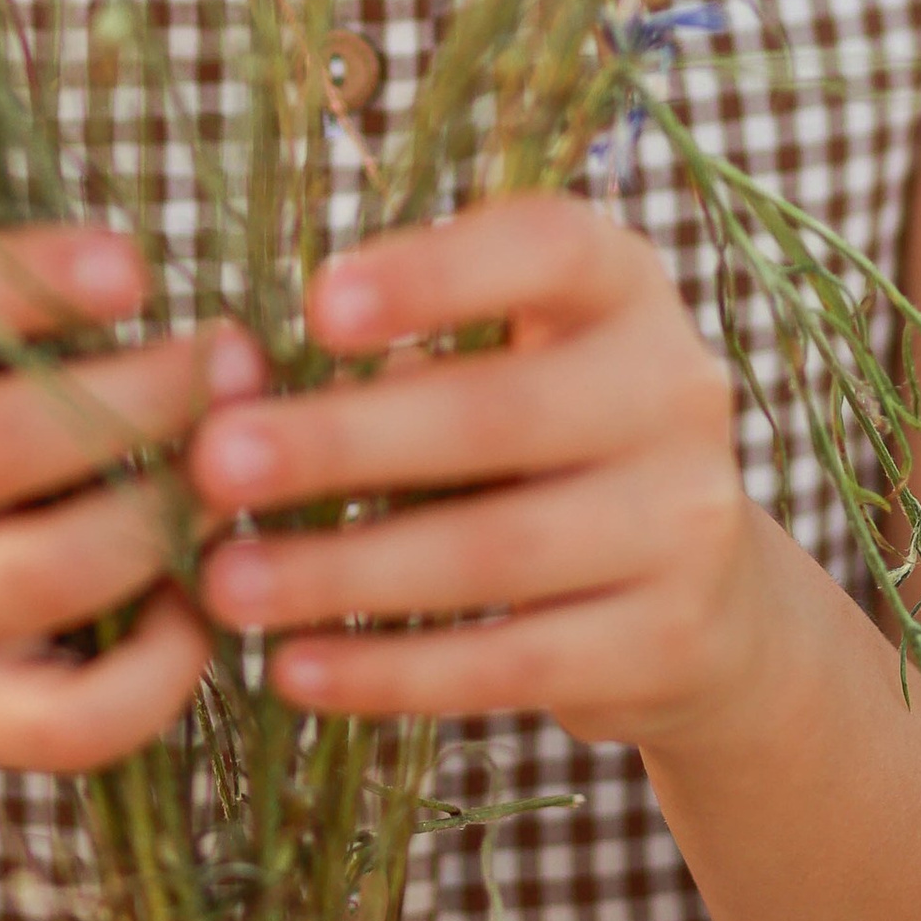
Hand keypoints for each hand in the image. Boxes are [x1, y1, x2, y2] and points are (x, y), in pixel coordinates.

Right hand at [0, 223, 262, 775]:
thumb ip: (38, 304)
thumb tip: (192, 305)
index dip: (20, 275)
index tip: (135, 267)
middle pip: (1, 440)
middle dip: (146, 398)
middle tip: (239, 364)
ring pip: (49, 570)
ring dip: (170, 516)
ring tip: (241, 474)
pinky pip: (75, 717)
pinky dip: (163, 667)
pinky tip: (201, 605)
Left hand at [188, 196, 768, 748]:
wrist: (707, 599)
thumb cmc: (549, 443)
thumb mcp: (506, 363)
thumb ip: (399, 356)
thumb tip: (231, 379)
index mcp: (624, 289)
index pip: (549, 249)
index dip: (435, 273)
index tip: (316, 308)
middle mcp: (674, 393)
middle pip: (498, 414)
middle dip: (342, 442)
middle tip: (213, 463)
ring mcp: (684, 525)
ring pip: (492, 553)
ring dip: (342, 570)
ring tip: (225, 583)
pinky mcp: (666, 644)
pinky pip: (507, 664)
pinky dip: (390, 671)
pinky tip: (296, 669)